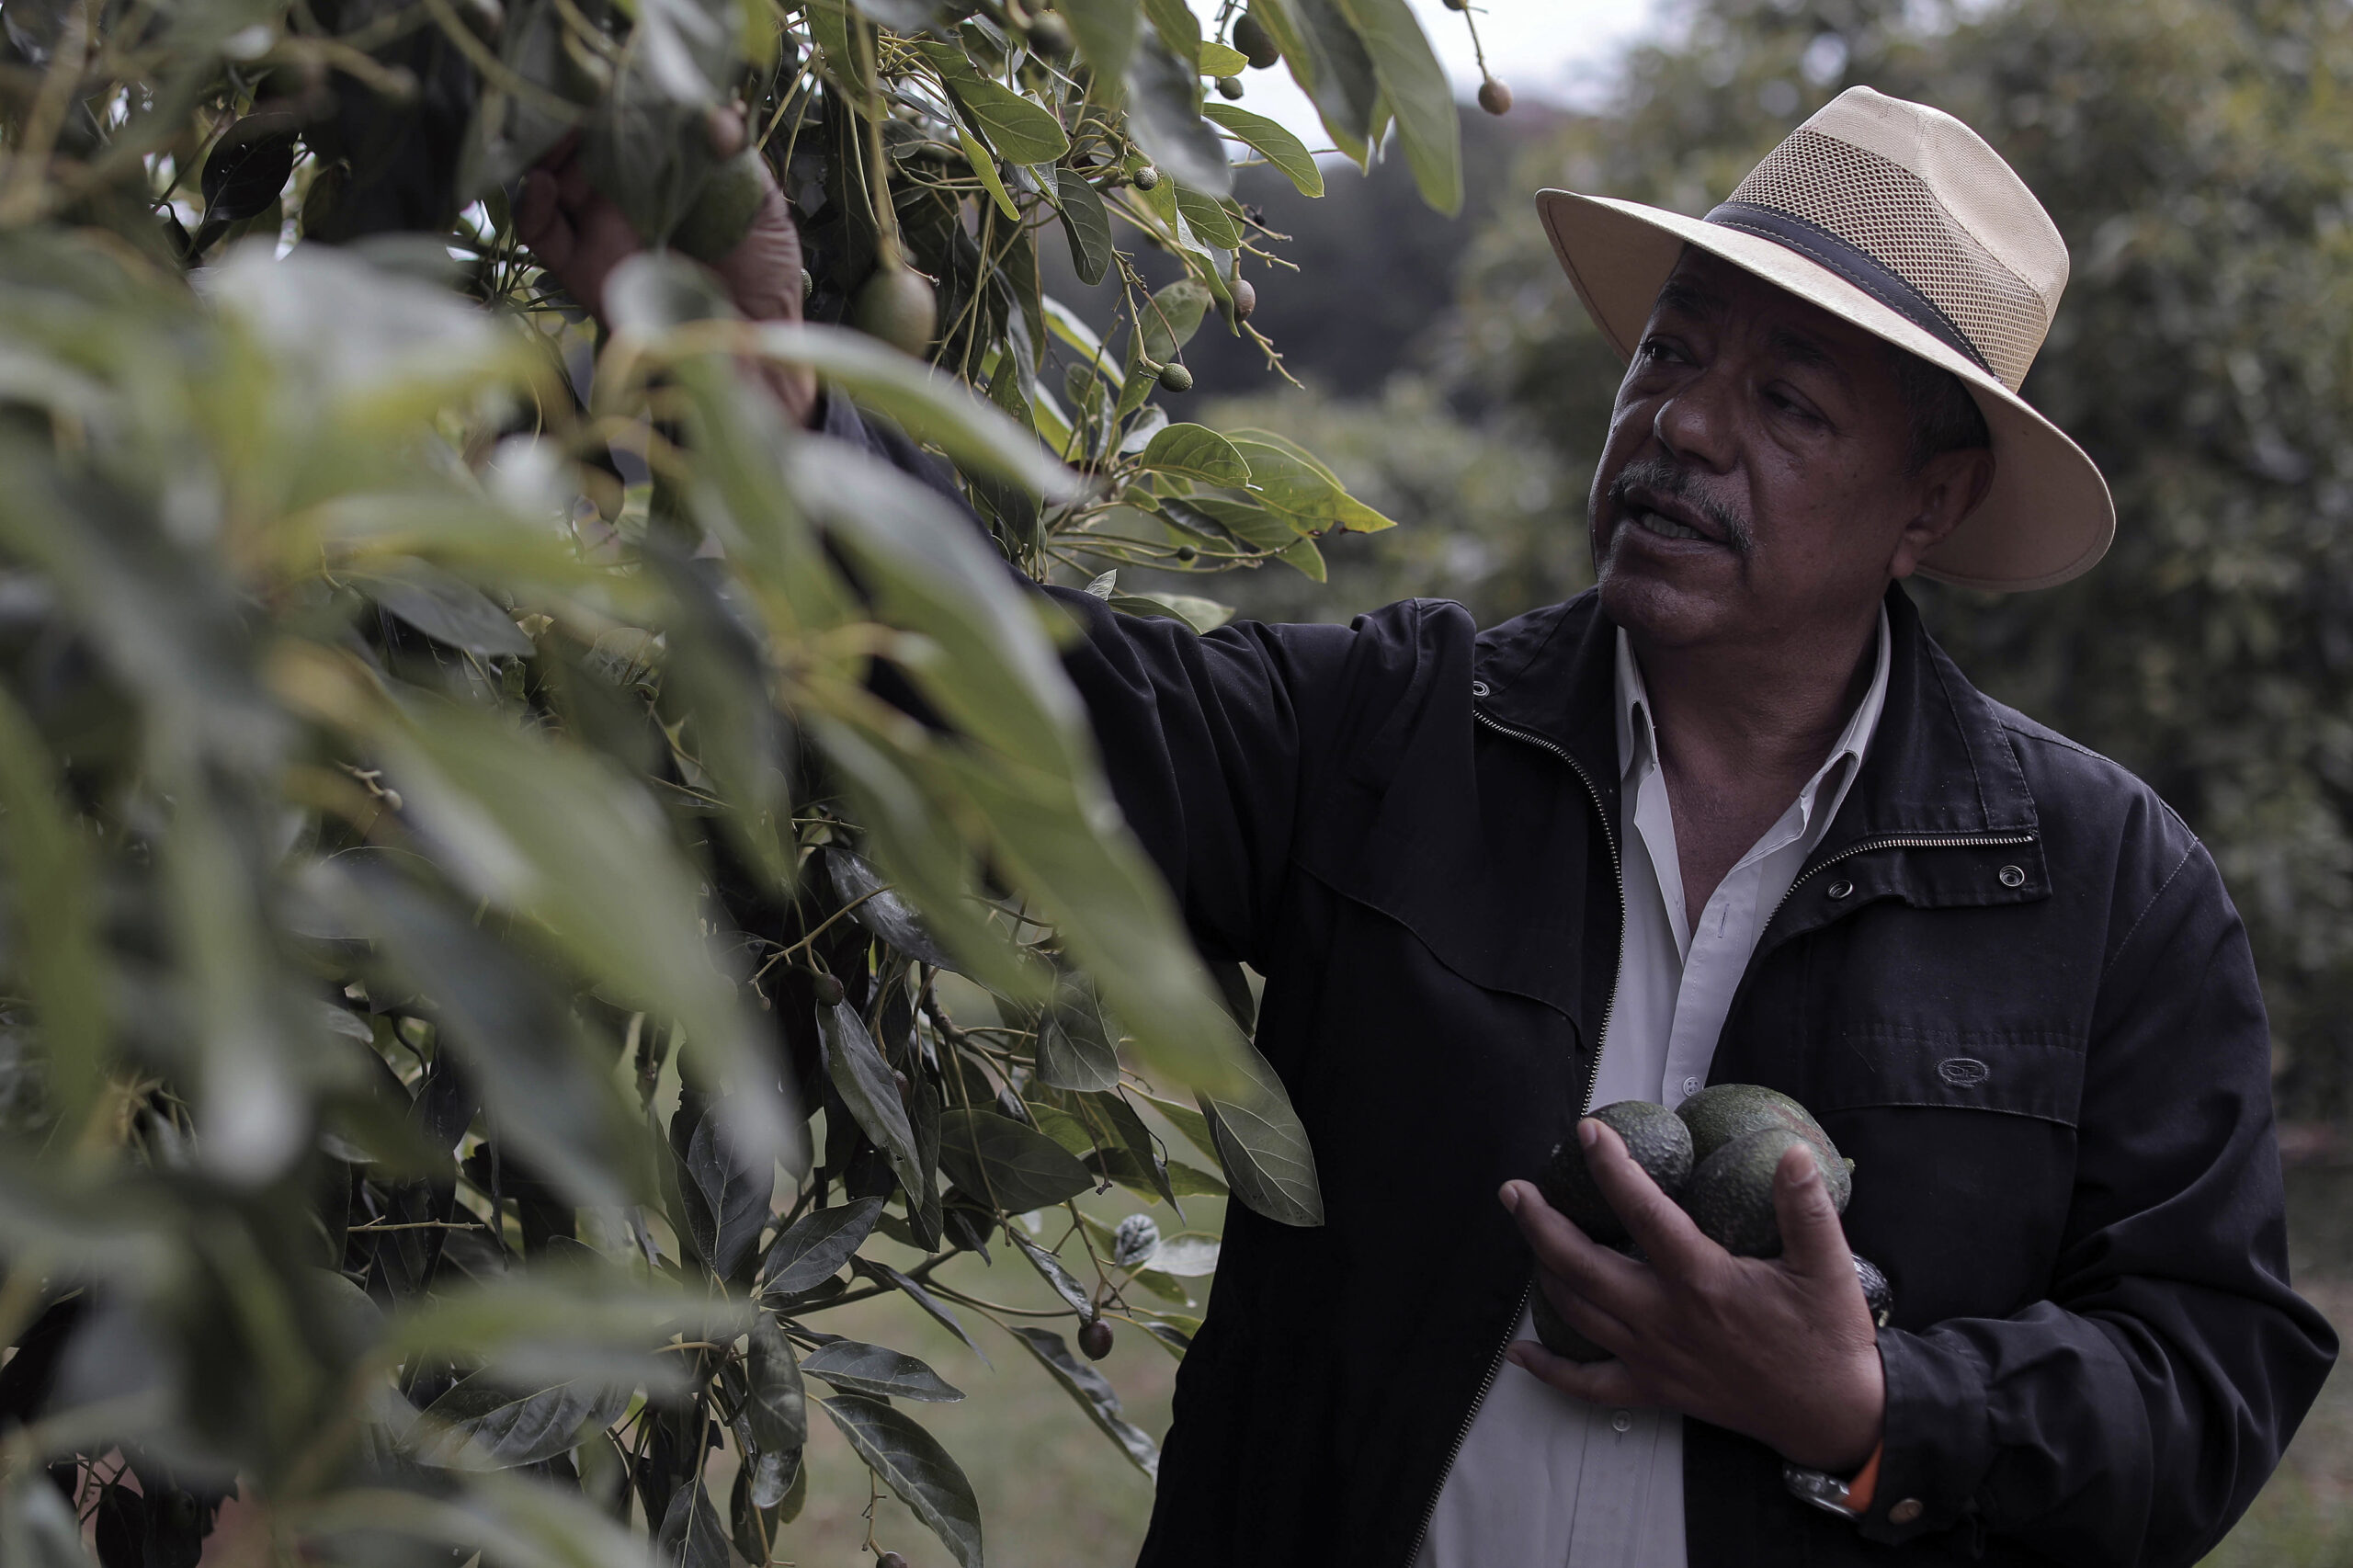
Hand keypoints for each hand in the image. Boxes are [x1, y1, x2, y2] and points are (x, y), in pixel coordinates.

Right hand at [514, 111, 817, 426]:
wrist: (756, 350)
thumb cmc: (765, 277)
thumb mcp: (761, 205)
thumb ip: (737, 154)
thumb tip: (718, 113)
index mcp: (665, 176)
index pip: (622, 127)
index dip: (607, 103)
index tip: (602, 80)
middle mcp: (626, 199)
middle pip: (577, 147)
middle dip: (567, 120)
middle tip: (566, 99)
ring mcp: (600, 232)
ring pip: (549, 180)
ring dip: (543, 153)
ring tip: (550, 134)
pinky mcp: (584, 270)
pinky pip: (542, 234)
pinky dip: (531, 206)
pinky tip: (540, 183)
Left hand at [1499, 1119, 1884, 1472]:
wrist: (1832, 1416)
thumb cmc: (1827, 1338)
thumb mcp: (1829, 1267)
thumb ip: (1807, 1209)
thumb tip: (1792, 1154)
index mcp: (1703, 1281)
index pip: (1644, 1213)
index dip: (1612, 1169)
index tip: (1589, 1132)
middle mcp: (1666, 1318)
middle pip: (1582, 1265)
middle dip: (1541, 1223)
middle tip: (1515, 1190)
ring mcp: (1654, 1357)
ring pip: (1577, 1312)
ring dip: (1542, 1272)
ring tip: (1526, 1235)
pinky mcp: (1655, 1390)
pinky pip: (1589, 1386)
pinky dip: (1550, 1371)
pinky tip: (1520, 1354)